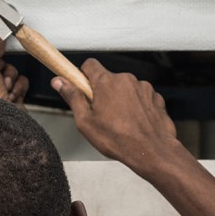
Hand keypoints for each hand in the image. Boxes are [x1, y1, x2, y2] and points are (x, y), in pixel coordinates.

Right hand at [53, 59, 181, 174]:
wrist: (151, 151)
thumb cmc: (118, 139)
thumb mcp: (85, 122)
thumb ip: (72, 97)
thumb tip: (59, 82)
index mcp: (106, 82)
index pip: (90, 64)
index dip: (84, 75)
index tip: (82, 88)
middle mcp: (126, 79)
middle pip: (108, 79)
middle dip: (103, 93)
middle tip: (101, 115)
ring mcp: (143, 87)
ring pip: (125, 89)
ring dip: (121, 100)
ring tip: (120, 122)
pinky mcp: (155, 97)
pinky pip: (141, 97)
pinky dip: (136, 106)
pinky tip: (134, 123)